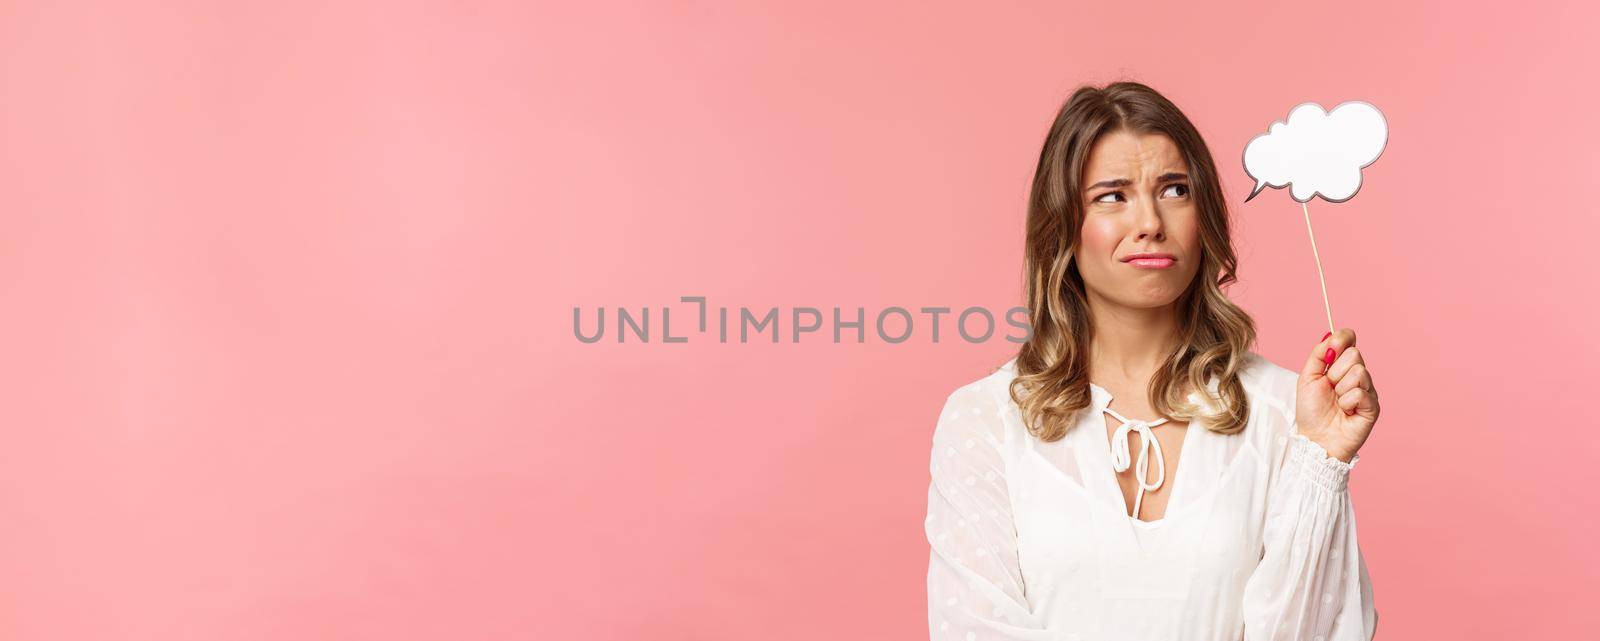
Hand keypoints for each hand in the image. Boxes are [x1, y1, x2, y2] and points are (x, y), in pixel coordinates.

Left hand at [1294, 328, 1379, 462]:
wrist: (1316, 438)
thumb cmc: (1311, 410)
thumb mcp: (1307, 377)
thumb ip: (1318, 354)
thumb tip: (1331, 334)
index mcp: (1341, 365)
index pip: (1349, 340)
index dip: (1341, 339)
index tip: (1328, 352)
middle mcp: (1358, 374)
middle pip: (1354, 354)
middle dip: (1335, 372)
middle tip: (1330, 388)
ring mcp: (1368, 389)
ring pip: (1359, 372)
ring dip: (1340, 389)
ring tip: (1337, 402)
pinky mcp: (1373, 406)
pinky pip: (1360, 392)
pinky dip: (1347, 402)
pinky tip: (1345, 411)